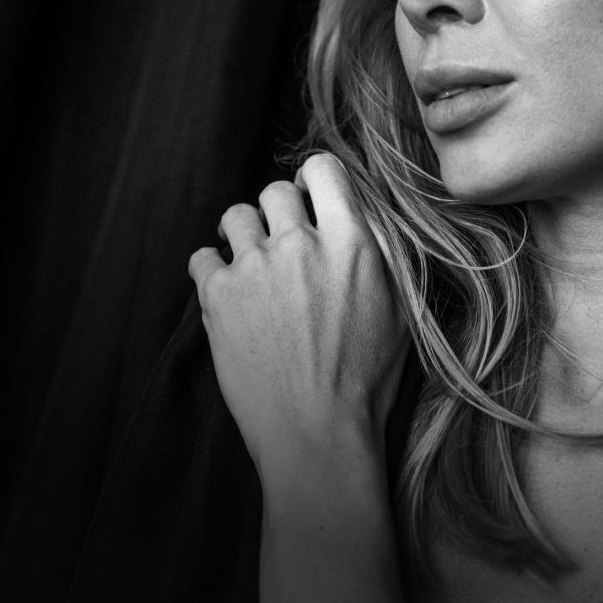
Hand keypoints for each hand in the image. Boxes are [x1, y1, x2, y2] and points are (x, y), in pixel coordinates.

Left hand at [187, 153, 409, 482]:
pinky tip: (227, 291)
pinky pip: (201, 257)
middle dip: (279, 211)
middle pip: (275, 190)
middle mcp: (300, 243)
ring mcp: (254, 267)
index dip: (314, 180)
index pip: (322, 169)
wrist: (317, 433)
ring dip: (242, 233)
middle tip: (283, 243)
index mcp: (352, 242)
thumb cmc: (367, 379)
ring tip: (251, 263)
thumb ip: (380, 253)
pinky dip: (212, 269)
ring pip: (234, 215)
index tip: (311, 199)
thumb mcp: (401, 310)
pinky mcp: (217, 296)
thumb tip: (362, 216)